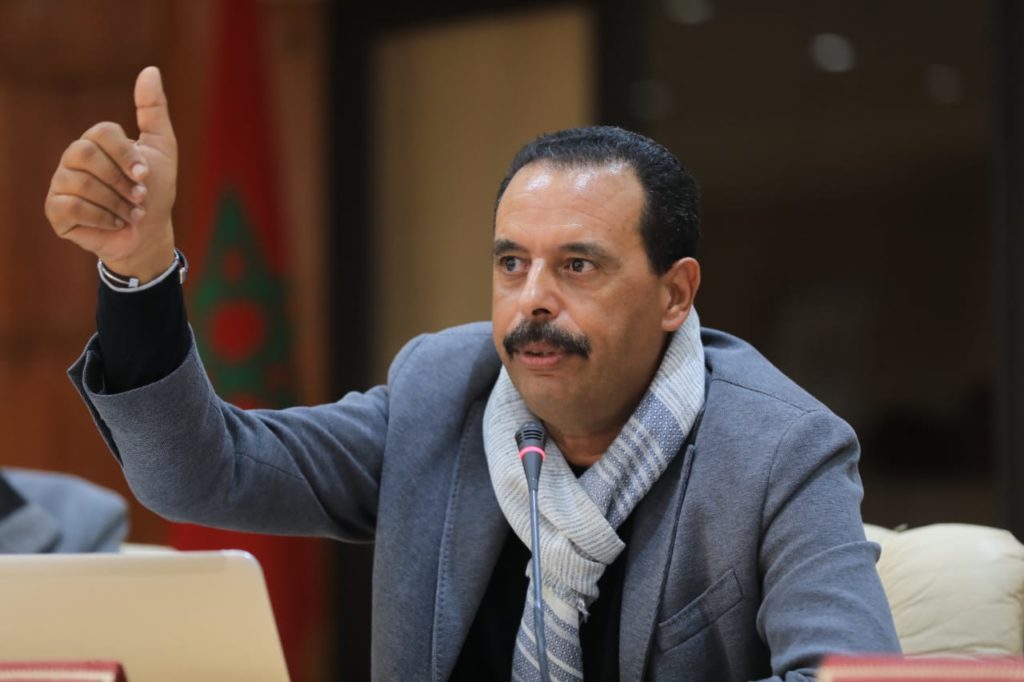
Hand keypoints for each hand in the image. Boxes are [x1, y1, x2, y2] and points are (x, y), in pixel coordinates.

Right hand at [44, 66, 177, 282]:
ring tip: (131, 214)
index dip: (127, 155)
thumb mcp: (162, 148)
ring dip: (116, 203)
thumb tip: (150, 70)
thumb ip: (153, 110)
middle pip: (86, 155)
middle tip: (140, 198)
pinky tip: (115, 223)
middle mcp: (73, 157)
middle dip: (121, 182)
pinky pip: (70, 207)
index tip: (146, 176)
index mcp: (96, 141)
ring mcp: (61, 183)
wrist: (148, 233)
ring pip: (80, 183)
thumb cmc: (155, 191)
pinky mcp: (55, 210)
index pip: (102, 132)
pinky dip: (101, 218)